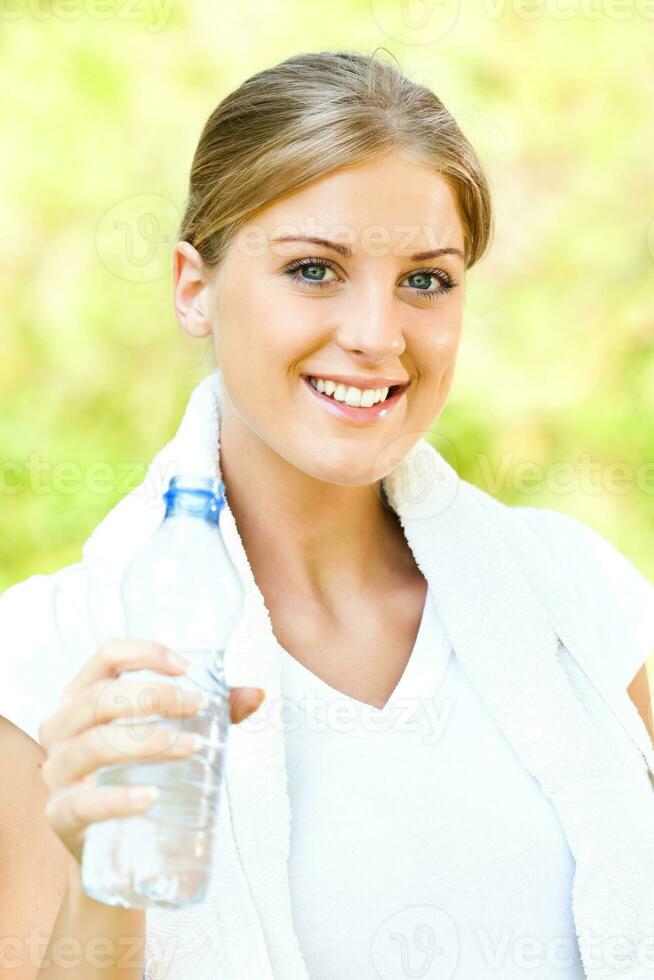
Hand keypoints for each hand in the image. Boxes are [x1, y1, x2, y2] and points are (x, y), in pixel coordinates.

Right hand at [38, 638, 264, 864]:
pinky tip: (151, 797)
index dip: (144, 653)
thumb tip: (257, 695)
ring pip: (93, 744)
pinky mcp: (60, 817)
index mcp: (82, 696)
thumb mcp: (170, 734)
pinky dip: (118, 799)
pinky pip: (83, 804)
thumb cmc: (139, 773)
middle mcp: (61, 727)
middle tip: (197, 707)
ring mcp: (57, 772)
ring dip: (147, 742)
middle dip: (153, 697)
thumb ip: (214, 714)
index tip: (186, 668)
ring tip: (191, 748)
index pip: (105, 656)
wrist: (115, 850)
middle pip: (99, 698)